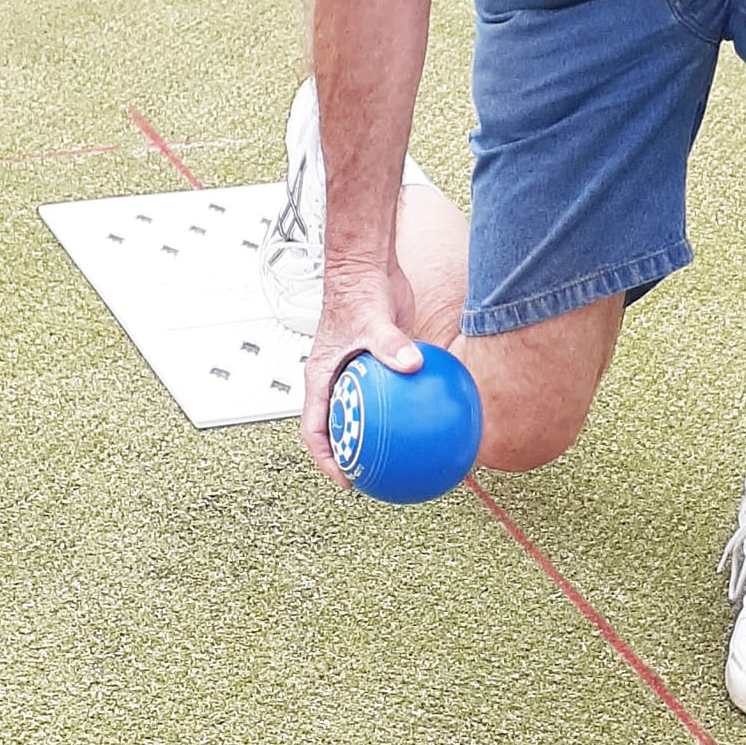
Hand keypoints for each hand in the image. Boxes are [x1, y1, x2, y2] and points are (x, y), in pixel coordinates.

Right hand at [299, 264, 424, 485]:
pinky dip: (405, 407)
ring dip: (380, 435)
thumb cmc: (357, 289)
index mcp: (321, 377)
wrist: (366, 265)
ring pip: (366, 413)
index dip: (326, 459)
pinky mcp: (380, 363)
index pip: (315, 428)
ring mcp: (357, 372)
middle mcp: (337, 378)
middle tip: (379, 477)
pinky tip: (431, 417)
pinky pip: (391, 392)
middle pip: (340, 428)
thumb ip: (390, 344)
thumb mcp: (371, 320)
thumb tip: (414, 364)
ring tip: (408, 458)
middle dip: (354, 455)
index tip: (346, 479)